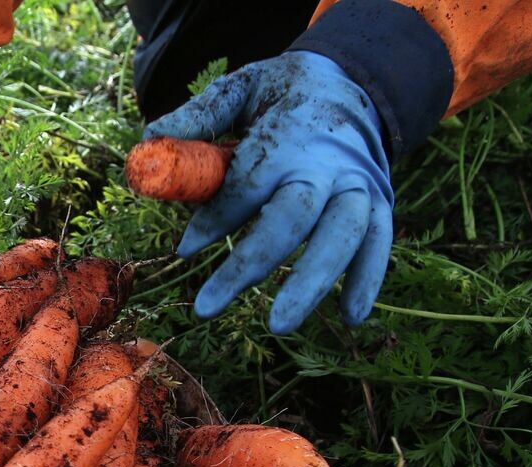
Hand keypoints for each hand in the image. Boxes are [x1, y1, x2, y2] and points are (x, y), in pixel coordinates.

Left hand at [145, 50, 393, 333]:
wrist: (353, 77)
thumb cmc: (281, 93)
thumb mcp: (241, 87)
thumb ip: (200, 115)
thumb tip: (150, 138)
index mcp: (289, 134)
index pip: (247, 184)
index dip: (215, 218)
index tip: (184, 248)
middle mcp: (328, 161)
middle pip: (292, 218)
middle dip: (249, 264)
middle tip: (207, 307)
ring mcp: (359, 182)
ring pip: (343, 235)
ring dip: (312, 282)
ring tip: (279, 325)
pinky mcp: (381, 199)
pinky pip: (380, 242)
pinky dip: (369, 279)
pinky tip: (350, 317)